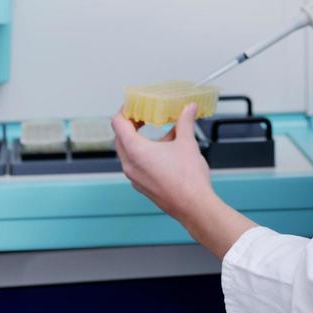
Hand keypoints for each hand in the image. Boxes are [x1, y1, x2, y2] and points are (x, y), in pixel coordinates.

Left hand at [112, 103, 257, 258]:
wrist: (194, 206)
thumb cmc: (188, 179)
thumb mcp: (187, 143)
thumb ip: (185, 122)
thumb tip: (188, 109)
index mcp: (135, 150)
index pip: (118, 123)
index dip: (125, 110)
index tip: (135, 105)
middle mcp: (129, 164)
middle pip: (120, 137)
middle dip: (131, 124)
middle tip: (145, 116)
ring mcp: (134, 177)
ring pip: (128, 152)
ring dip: (139, 139)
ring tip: (160, 133)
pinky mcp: (142, 186)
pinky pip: (136, 164)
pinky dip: (144, 154)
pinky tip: (164, 151)